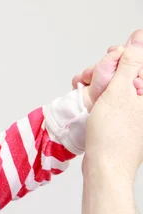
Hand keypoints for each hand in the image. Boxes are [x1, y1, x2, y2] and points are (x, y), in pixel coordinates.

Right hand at [85, 30, 142, 179]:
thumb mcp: (119, 92)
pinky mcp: (127, 122)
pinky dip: (99, 98)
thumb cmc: (112, 135)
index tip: (105, 61)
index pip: (138, 62)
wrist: (106, 168)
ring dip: (99, 83)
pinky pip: (114, 101)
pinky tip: (87, 100)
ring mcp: (138, 113)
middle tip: (87, 77)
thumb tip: (138, 39)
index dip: (120, 57)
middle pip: (128, 73)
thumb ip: (129, 64)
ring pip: (118, 87)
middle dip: (106, 70)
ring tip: (82, 88)